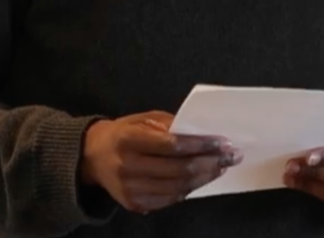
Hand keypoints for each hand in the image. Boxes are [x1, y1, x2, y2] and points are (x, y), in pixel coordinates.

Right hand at [79, 112, 241, 213]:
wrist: (93, 156)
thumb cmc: (124, 133)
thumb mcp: (143, 120)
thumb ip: (171, 126)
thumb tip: (203, 135)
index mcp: (129, 140)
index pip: (172, 145)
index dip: (201, 145)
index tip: (223, 142)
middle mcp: (128, 167)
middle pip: (178, 170)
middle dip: (210, 163)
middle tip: (231, 156)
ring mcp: (130, 190)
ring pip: (177, 188)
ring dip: (204, 178)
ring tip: (220, 167)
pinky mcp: (134, 204)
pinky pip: (169, 199)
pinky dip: (188, 189)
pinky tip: (200, 179)